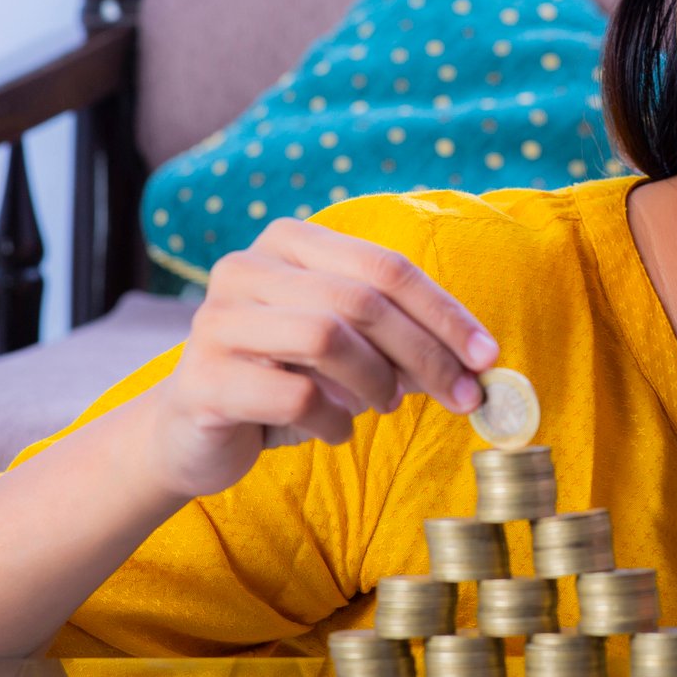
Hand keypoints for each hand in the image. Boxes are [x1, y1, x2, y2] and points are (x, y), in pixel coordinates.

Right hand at [141, 218, 498, 498]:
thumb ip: (400, 342)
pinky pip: (295, 395)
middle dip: (425, 353)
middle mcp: (247, 267)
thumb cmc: (283, 382)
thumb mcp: (348, 351)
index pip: (385, 266)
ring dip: (376, 382)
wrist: (190, 433)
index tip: (487, 356)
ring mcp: (217, 320)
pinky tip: (334, 430)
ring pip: (327, 336)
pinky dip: (333, 420)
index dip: (444, 311)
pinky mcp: (202, 379)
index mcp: (289, 243)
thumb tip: (475, 362)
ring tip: (384, 406)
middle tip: (462, 396)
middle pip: (362, 300)